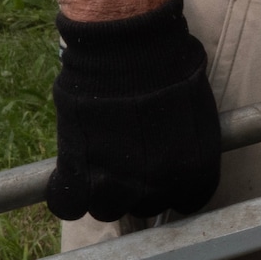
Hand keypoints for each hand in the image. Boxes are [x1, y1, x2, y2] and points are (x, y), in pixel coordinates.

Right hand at [43, 0, 222, 222]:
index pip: (187, 201)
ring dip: (101, 192)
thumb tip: (179, 147)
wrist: (130, 51)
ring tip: (98, 164)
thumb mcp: (195, 110)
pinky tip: (67, 177)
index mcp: (196, 171)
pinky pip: (68, 204)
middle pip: (146, 205)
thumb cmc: (169, 66)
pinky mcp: (77, 175)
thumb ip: (186, 142)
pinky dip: (64, 194)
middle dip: (137, 186)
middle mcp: (160, 187)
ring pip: (107, 208)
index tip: (161, 174)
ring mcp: (116, 185)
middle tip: (126, 159)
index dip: (171, 187)